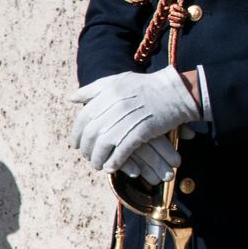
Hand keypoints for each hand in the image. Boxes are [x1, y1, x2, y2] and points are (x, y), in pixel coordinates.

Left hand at [70, 66, 199, 179]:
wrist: (176, 91)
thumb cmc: (147, 85)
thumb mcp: (118, 80)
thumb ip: (94, 89)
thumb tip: (71, 98)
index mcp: (107, 92)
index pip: (83, 117)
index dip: (76, 134)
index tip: (75, 144)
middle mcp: (114, 105)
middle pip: (91, 133)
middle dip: (86, 149)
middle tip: (87, 157)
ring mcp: (127, 119)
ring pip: (102, 145)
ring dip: (97, 159)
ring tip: (97, 165)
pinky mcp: (140, 132)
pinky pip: (120, 152)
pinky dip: (113, 163)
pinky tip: (111, 168)